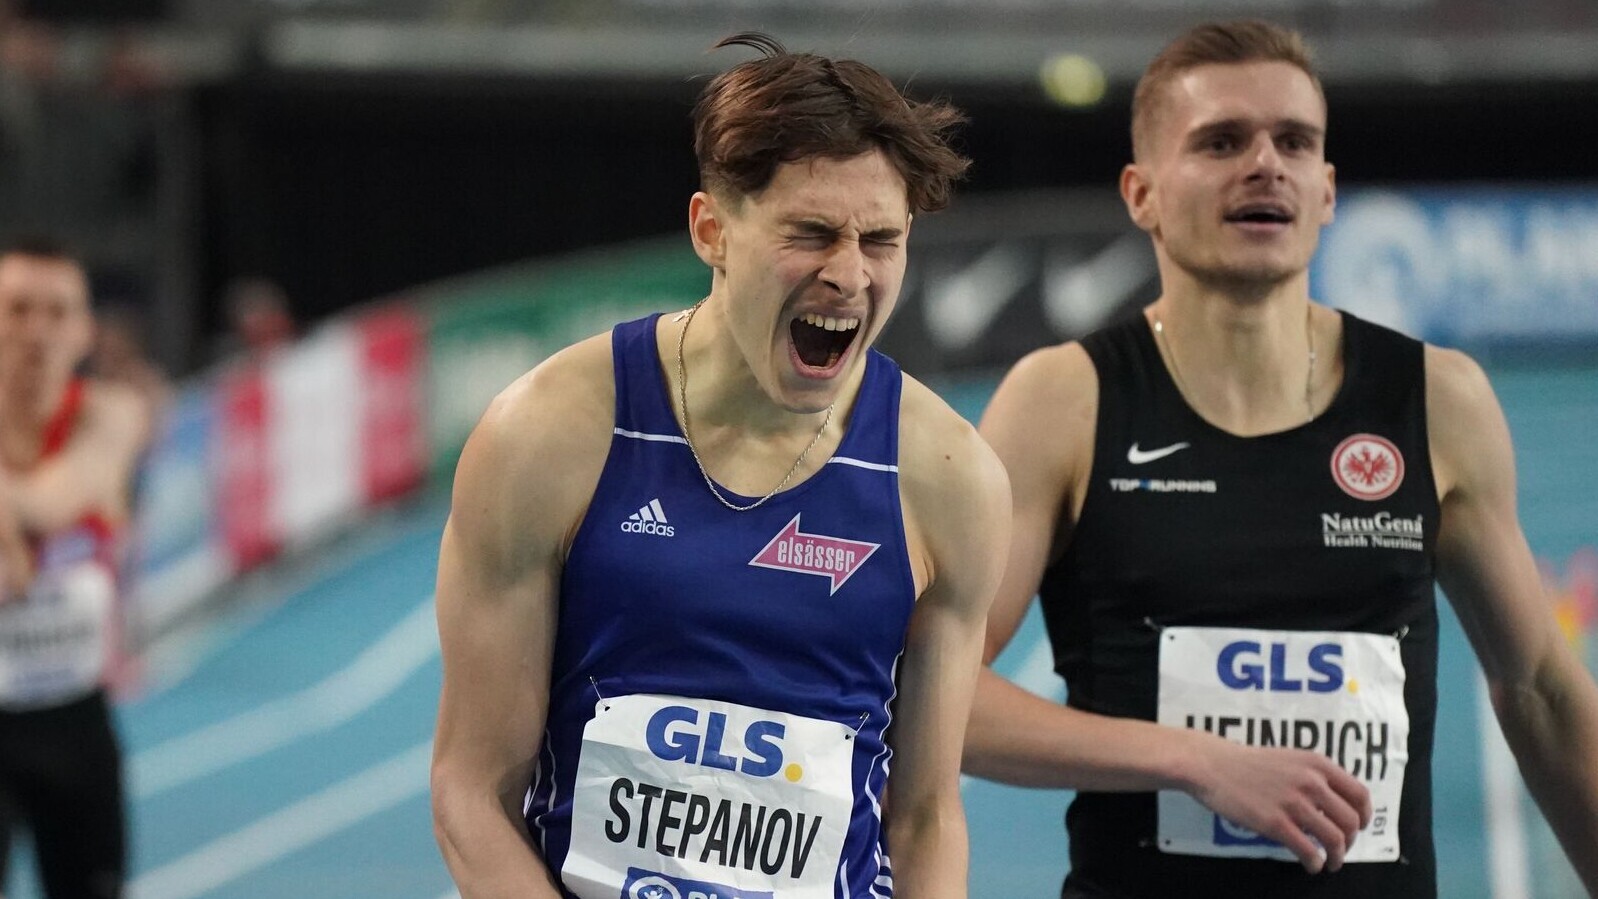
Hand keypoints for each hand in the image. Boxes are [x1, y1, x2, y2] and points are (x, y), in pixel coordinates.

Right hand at [1190, 739, 1372, 873]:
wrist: (1212, 765)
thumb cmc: (1248, 763)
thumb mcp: (1290, 759)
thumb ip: (1314, 776)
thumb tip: (1334, 804)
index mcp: (1317, 764)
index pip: (1359, 794)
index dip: (1365, 816)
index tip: (1360, 827)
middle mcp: (1311, 782)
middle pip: (1351, 821)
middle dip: (1350, 841)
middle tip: (1340, 849)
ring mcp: (1293, 802)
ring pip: (1334, 838)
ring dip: (1337, 857)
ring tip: (1330, 863)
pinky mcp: (1275, 822)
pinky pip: (1307, 850)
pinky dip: (1315, 863)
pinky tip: (1311, 865)